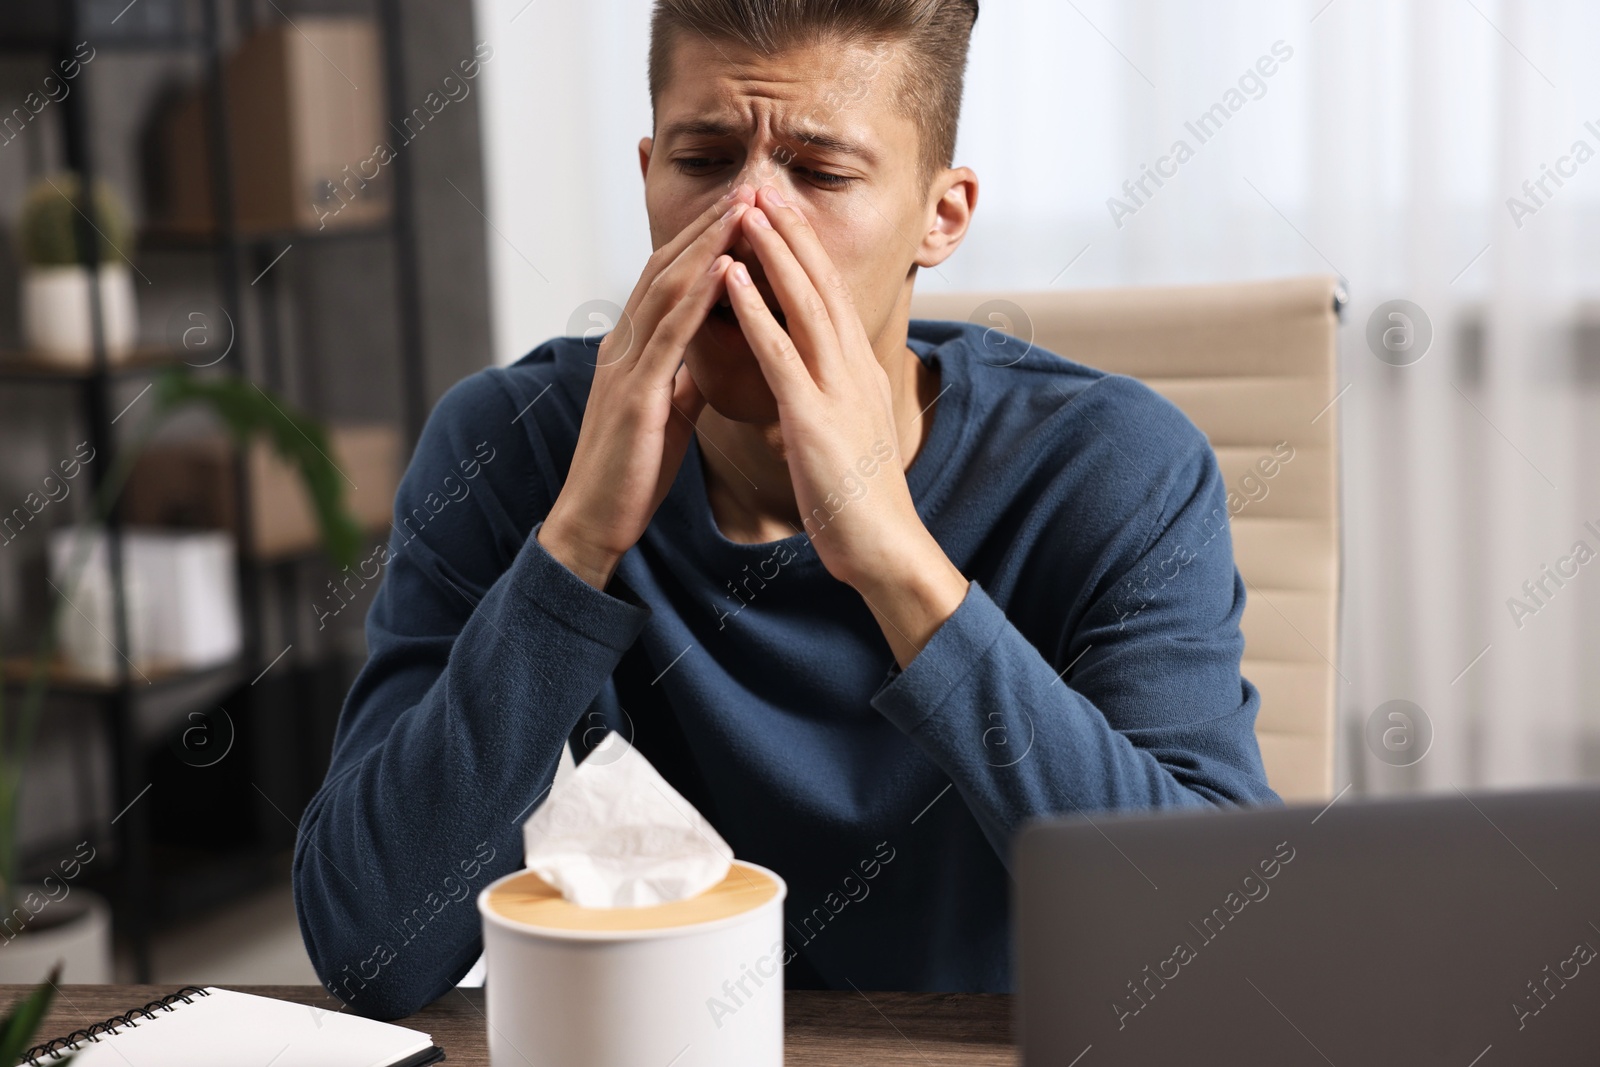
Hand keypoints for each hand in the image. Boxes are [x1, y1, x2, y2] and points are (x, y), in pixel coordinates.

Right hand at [539, 184, 756, 588]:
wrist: (594, 522)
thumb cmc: (631, 471)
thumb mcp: (666, 414)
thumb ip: (680, 379)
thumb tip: (703, 359)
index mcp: (632, 348)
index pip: (670, 276)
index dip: (706, 237)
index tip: (746, 204)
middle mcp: (623, 345)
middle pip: (668, 265)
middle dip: (710, 222)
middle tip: (752, 182)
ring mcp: (625, 367)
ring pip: (667, 288)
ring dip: (709, 244)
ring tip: (746, 207)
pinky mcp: (633, 397)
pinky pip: (669, 337)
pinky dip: (698, 299)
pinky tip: (725, 270)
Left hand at [718, 185, 941, 597]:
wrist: (884, 548)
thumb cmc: (859, 499)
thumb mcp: (846, 430)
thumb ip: (831, 394)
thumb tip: (815, 375)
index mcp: (856, 370)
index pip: (828, 294)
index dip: (803, 247)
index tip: (777, 209)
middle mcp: (851, 367)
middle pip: (819, 282)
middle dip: (789, 229)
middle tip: (760, 182)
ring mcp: (835, 389)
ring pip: (802, 304)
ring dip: (771, 252)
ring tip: (743, 208)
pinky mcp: (815, 418)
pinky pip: (780, 354)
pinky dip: (754, 311)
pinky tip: (729, 280)